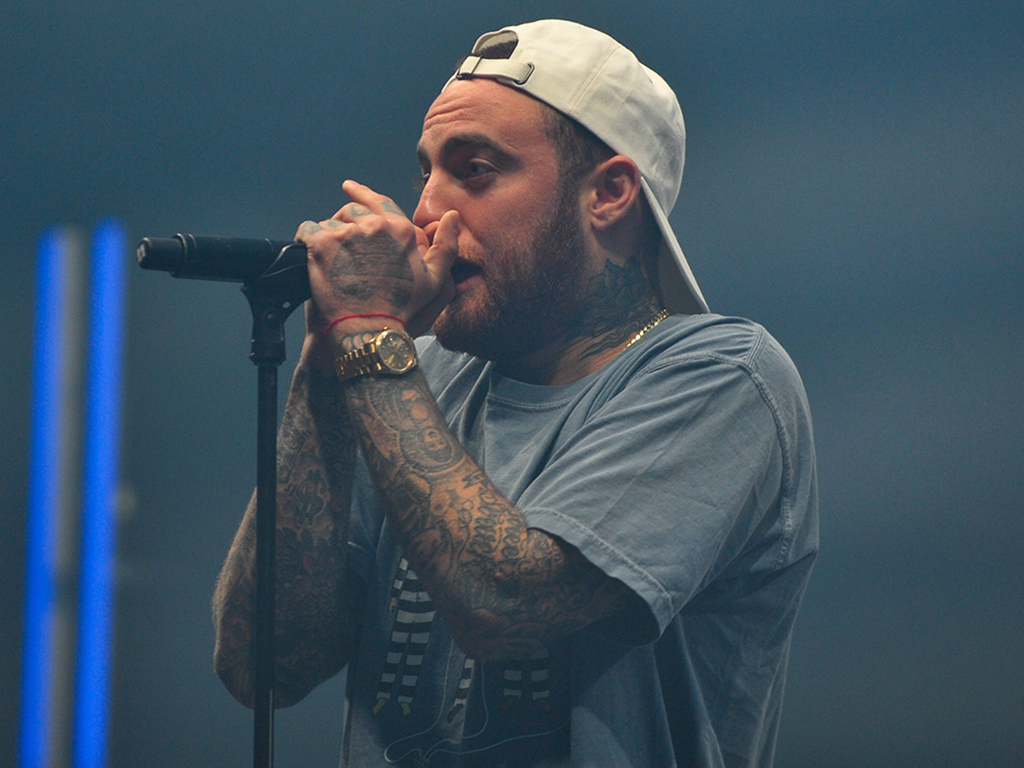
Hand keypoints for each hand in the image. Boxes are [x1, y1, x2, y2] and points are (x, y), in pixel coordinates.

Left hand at [296, 180, 457, 340]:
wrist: (368, 331)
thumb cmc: (401, 310)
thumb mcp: (434, 281)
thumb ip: (446, 246)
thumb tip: (452, 217)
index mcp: (399, 230)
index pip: (377, 200)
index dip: (361, 193)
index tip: (349, 187)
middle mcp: (373, 225)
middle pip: (350, 211)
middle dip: (345, 224)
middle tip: (340, 246)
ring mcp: (346, 233)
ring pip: (329, 223)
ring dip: (327, 237)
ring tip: (329, 261)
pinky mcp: (321, 244)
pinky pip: (307, 231)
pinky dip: (306, 240)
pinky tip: (310, 255)